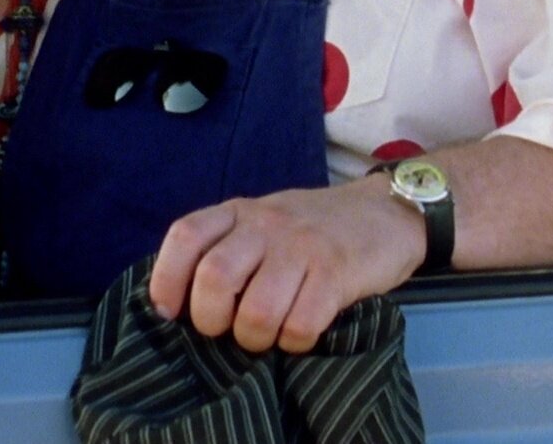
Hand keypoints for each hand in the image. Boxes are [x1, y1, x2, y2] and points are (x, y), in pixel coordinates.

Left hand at [148, 176, 423, 353]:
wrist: (386, 211)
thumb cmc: (314, 229)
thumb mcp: (265, 223)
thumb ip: (229, 247)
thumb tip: (182, 303)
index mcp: (239, 212)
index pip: (186, 236)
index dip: (166, 278)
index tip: (169, 312)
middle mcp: (266, 224)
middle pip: (214, 277)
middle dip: (212, 320)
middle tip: (227, 330)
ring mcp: (302, 247)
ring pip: (257, 310)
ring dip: (255, 338)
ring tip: (267, 336)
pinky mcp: (336, 272)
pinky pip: (300, 325)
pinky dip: (294, 342)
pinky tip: (301, 333)